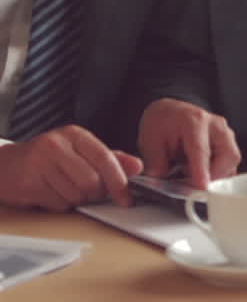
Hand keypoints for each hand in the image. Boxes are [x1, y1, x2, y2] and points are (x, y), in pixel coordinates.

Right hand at [0, 126, 141, 210]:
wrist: (5, 165)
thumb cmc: (48, 160)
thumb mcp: (80, 152)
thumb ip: (111, 159)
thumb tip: (138, 166)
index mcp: (75, 135)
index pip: (105, 158)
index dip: (119, 181)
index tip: (127, 198)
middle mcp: (57, 145)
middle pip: (92, 181)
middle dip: (95, 194)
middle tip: (88, 193)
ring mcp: (39, 162)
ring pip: (75, 195)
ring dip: (76, 200)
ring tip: (65, 190)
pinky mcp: (27, 182)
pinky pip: (58, 204)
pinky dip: (60, 205)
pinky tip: (51, 194)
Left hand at [137, 99, 239, 189]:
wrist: (172, 112)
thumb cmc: (163, 123)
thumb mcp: (150, 140)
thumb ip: (156, 162)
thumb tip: (160, 182)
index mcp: (194, 121)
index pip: (201, 149)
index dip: (202, 170)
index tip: (202, 187)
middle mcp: (216, 126)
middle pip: (228, 155)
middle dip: (214, 175)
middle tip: (193, 184)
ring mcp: (226, 134)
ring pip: (232, 162)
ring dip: (215, 175)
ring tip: (191, 174)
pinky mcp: (229, 144)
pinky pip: (230, 165)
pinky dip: (217, 174)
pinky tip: (200, 173)